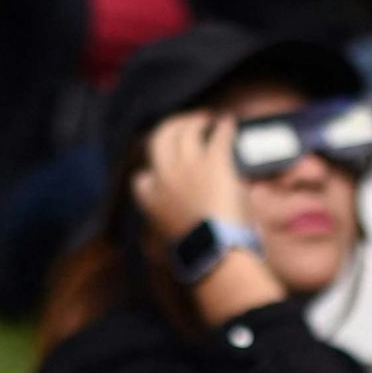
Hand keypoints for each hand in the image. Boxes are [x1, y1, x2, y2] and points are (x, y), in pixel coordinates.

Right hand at [127, 109, 249, 242]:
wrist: (216, 253)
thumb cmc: (199, 252)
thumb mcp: (172, 238)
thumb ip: (170, 221)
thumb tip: (180, 219)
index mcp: (149, 199)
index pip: (142, 178)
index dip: (153, 171)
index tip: (165, 168)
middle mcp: (163, 176)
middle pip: (160, 138)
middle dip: (172, 126)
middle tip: (187, 124)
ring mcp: (188, 166)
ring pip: (186, 129)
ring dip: (196, 120)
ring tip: (208, 119)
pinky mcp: (214, 162)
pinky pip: (219, 135)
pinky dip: (224, 127)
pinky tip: (229, 122)